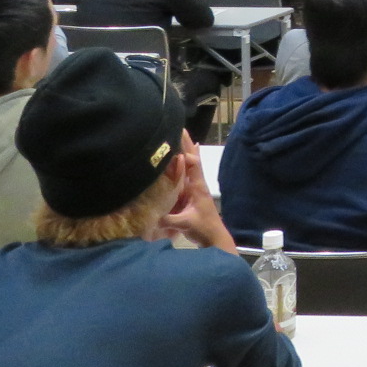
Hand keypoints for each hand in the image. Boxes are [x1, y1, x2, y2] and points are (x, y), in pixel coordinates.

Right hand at [160, 134, 236, 254]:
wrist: (214, 238)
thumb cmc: (203, 229)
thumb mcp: (185, 224)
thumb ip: (170, 219)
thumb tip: (151, 215)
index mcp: (197, 187)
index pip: (192, 165)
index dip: (185, 153)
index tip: (176, 140)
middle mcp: (196, 184)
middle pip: (192, 160)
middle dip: (186, 145)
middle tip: (180, 128)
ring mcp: (194, 188)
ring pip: (189, 165)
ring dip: (184, 151)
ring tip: (179, 136)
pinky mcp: (190, 195)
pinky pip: (185, 175)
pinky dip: (183, 164)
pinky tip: (182, 157)